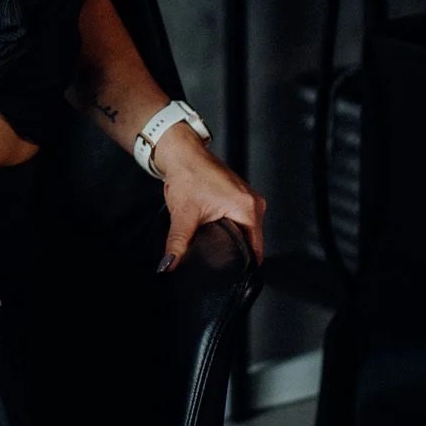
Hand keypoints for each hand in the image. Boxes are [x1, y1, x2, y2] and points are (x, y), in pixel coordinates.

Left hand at [152, 124, 265, 270]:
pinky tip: (217, 231)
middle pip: (251, 242)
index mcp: (249, 208)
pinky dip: (229, 228)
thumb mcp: (183, 216)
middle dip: (235, 253)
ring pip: (245, 231)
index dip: (242, 265)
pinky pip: (240, 221)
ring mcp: (248, 198)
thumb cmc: (187, 173)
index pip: (255, 250)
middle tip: (217, 260)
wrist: (181, 151)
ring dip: (232, 239)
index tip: (230, 274)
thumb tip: (170, 265)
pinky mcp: (240, 196)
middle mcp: (254, 203)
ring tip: (216, 244)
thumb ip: (178, 244)